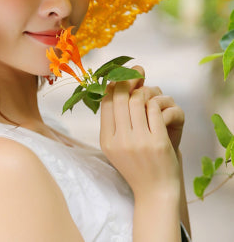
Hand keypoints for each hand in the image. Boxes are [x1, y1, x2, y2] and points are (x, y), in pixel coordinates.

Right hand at [100, 66, 179, 198]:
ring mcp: (138, 141)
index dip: (114, 85)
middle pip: (121, 98)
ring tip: (147, 87)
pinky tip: (157, 102)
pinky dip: (155, 102)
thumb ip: (113, 123)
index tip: (121, 73)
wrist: (155, 191)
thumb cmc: (136, 166)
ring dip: (144, 90)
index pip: (106, 103)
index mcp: (106, 140)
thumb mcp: (115, 147)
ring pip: (138, 101)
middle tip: (137, 70)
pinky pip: (154, 110)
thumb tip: (114, 89)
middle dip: (129, 80)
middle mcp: (119, 140)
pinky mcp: (157, 142)